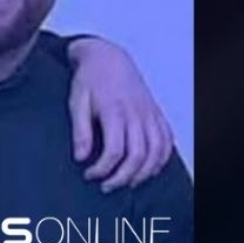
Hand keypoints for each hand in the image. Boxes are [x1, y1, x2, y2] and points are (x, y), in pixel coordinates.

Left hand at [67, 37, 173, 191]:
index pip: (115, 150)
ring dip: (144, 172)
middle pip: (138, 155)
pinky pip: (167, 140)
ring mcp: (149, 114)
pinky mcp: (156, 113)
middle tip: (107, 186)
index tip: (89, 174)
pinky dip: (161, 159)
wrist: (108, 57)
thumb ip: (80, 131)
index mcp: (114, 111)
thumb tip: (80, 157)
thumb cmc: (90, 80)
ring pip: (156, 151)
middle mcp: (136, 113)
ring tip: (128, 183)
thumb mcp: (76, 102)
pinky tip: (149, 170)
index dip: (103, 169)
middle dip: (123, 177)